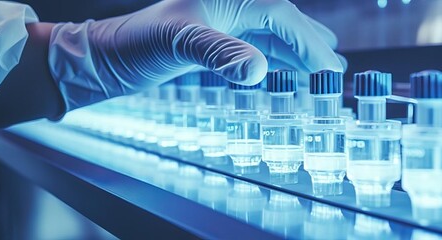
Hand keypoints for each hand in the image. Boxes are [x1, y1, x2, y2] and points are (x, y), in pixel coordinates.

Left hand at [83, 0, 343, 87]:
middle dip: (310, 42)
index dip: (310, 43)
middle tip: (335, 68)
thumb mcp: (181, 44)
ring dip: (297, 49)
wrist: (106, 57)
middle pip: (284, 19)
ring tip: (322, 66)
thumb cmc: (138, 44)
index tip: (330, 69)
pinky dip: (274, 56)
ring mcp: (223, 18)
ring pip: (272, 30)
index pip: (283, 16)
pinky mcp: (214, 36)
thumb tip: (258, 71)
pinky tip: (282, 67)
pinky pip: (255, 42)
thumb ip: (220, 53)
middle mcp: (232, 2)